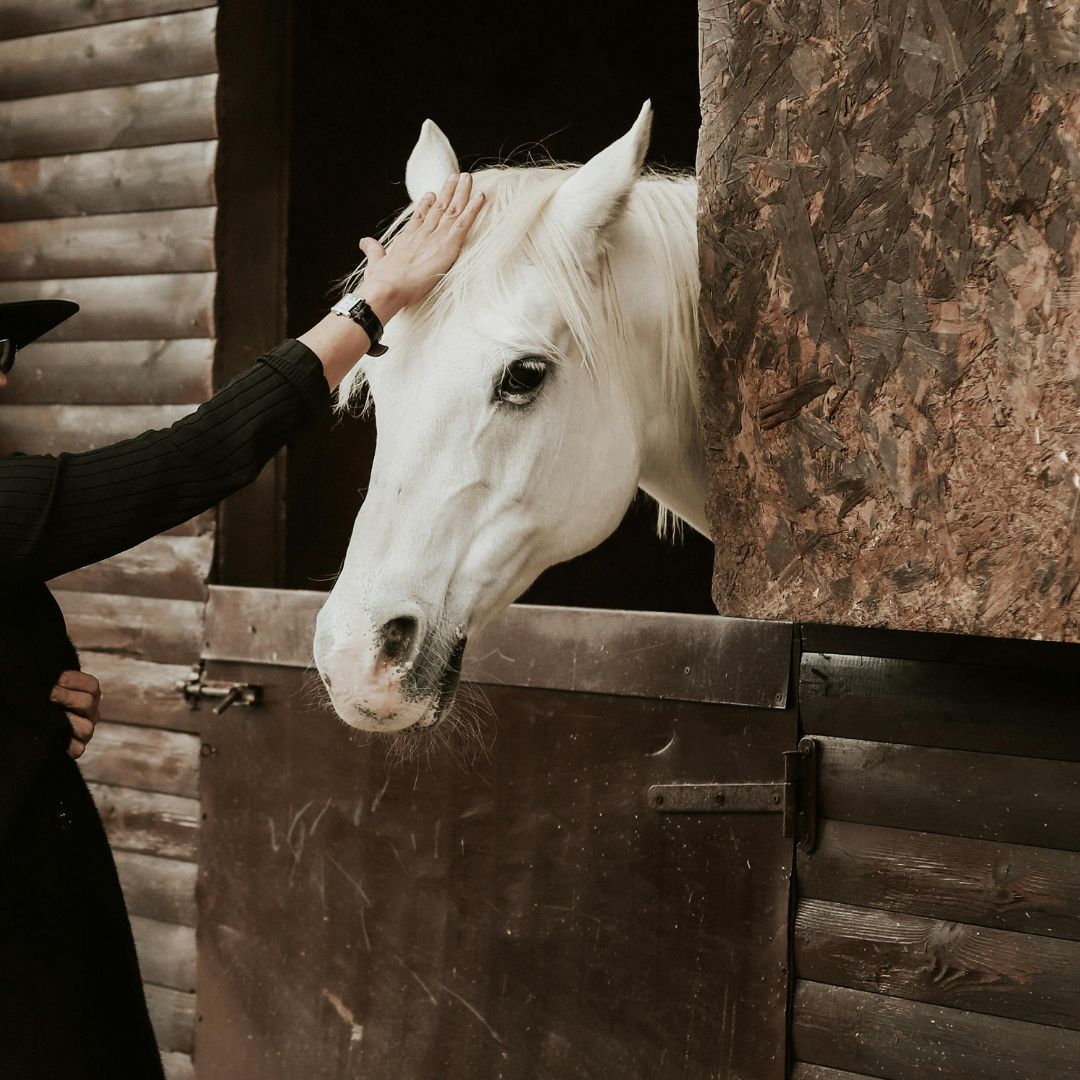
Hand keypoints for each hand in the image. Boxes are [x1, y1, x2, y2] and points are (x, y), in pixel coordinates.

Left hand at [50, 670, 101, 759]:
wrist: (31, 726)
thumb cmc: (42, 701)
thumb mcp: (52, 686)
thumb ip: (55, 680)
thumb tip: (52, 673)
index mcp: (89, 694)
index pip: (91, 685)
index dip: (75, 680)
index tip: (57, 679)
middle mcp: (90, 712)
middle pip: (88, 703)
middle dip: (66, 697)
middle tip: (49, 695)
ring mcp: (86, 730)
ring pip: (86, 727)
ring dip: (67, 721)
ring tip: (48, 718)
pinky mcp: (77, 748)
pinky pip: (78, 748)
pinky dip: (66, 744)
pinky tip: (52, 736)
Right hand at [358, 172, 484, 315]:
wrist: (388, 287)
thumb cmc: (381, 280)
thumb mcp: (376, 262)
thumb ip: (373, 249)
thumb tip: (364, 241)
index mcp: (407, 237)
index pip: (419, 216)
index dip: (426, 204)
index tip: (431, 193)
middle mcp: (423, 232)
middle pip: (438, 207)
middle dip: (447, 190)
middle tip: (455, 176)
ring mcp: (435, 236)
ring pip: (452, 209)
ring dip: (462, 192)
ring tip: (467, 178)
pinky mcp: (448, 245)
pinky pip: (464, 223)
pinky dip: (473, 209)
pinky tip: (481, 197)